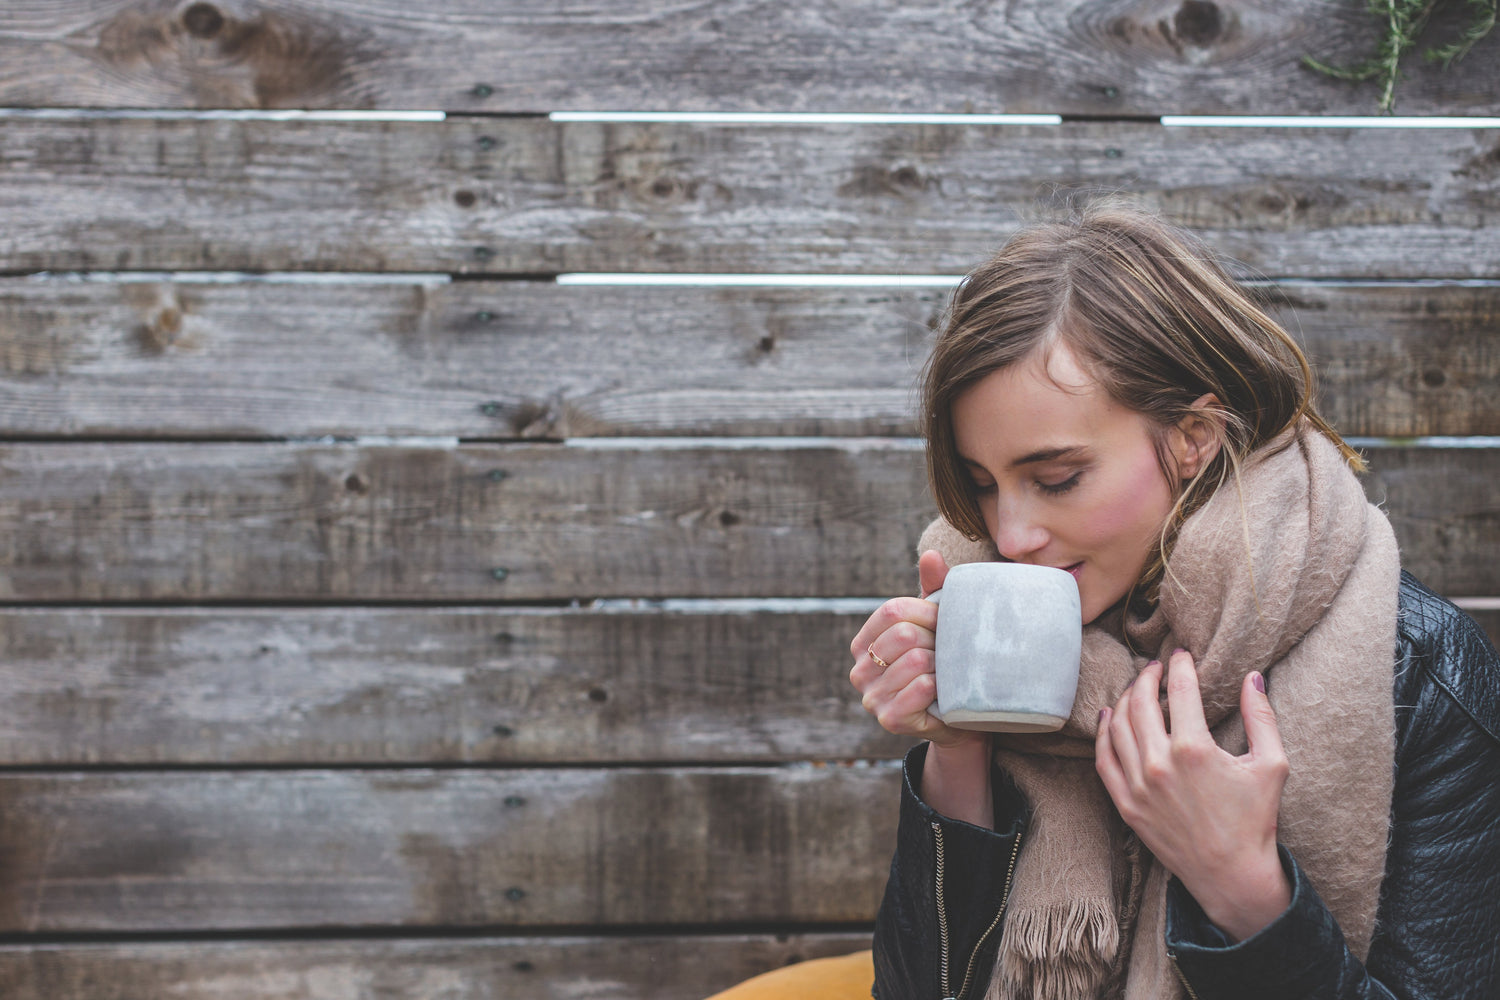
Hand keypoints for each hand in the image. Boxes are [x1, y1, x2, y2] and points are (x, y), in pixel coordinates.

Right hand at [849, 550, 981, 749]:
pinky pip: (920, 687)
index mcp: (863, 643)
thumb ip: (933, 588)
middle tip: (949, 653)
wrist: (959, 715)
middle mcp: (859, 670)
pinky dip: (940, 685)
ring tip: (948, 673)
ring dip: (942, 664)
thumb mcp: (936, 625)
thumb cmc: (944, 663)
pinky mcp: (889, 719)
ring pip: (915, 660)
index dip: (927, 612)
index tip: (945, 624)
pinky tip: (944, 691)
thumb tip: (930, 555)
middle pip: (904, 634)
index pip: (893, 610)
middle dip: (936, 641)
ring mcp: (871, 697)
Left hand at [1095, 650, 1291, 941]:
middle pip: (1141, 702)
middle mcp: (1159, 764)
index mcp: (1194, 749)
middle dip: (1147, 677)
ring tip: (1137, 688)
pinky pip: (1103, 758)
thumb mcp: (1271, 765)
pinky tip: (1109, 716)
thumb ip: (1262, 717)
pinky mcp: (1125, 804)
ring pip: (1117, 726)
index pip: (1180, 690)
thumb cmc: (1255, 820)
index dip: (1180, 667)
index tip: (1181, 655)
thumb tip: (1253, 677)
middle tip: (1155, 667)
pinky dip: (1103, 733)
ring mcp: (1137, 785)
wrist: (1231, 874)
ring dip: (1125, 700)